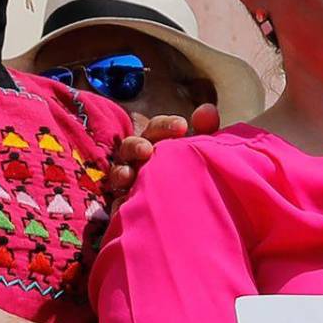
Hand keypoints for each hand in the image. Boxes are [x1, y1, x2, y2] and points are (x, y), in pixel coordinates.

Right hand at [105, 106, 220, 197]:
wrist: (185, 212)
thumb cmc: (189, 170)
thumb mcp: (198, 148)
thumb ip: (204, 128)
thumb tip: (207, 111)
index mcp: (155, 142)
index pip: (155, 128)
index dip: (165, 126)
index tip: (182, 126)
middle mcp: (137, 159)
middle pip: (130, 147)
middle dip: (135, 146)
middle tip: (145, 150)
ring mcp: (128, 182)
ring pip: (117, 173)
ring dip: (120, 172)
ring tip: (127, 175)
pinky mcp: (125, 206)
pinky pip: (116, 204)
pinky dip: (117, 203)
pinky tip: (124, 203)